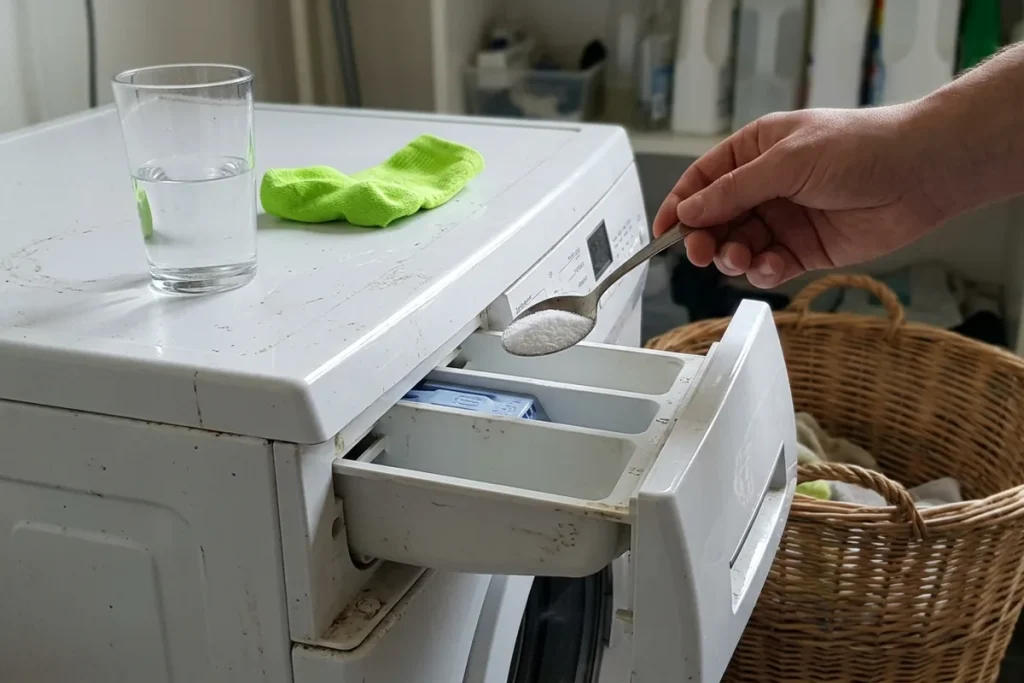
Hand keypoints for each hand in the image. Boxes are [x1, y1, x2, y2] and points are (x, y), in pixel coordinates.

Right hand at [653, 106, 946, 287]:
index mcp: (755, 152)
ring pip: (739, 247)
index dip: (679, 206)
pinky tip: (770, 266)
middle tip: (701, 252)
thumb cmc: (859, 148)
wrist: (920, 174)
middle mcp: (765, 186)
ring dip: (733, 257)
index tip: (662, 233)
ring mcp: (784, 219)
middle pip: (716, 219)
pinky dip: (763, 271)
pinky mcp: (805, 250)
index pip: (703, 181)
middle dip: (705, 238)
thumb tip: (690, 210)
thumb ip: (734, 190)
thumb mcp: (786, 162)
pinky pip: (769, 266)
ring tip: (741, 258)